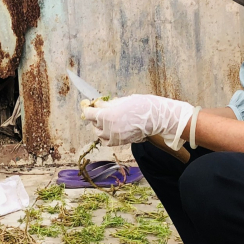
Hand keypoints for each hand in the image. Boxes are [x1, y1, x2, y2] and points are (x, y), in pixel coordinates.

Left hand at [81, 94, 197, 148]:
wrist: (156, 118)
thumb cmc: (142, 106)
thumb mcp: (122, 101)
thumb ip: (108, 104)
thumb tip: (98, 104)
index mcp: (108, 116)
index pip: (89, 114)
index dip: (87, 108)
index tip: (88, 105)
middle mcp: (109, 128)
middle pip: (93, 123)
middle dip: (94, 116)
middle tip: (99, 109)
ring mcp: (115, 137)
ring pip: (98, 133)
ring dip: (98, 126)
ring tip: (105, 119)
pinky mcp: (120, 142)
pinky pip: (106, 141)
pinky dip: (104, 136)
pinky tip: (108, 130)